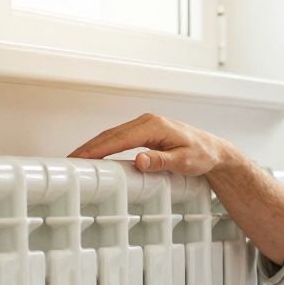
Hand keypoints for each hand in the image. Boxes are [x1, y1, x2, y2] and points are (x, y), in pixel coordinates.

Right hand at [68, 113, 251, 176]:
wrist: (214, 151)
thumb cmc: (202, 155)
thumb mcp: (185, 162)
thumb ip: (162, 161)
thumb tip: (139, 160)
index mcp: (154, 126)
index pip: (119, 138)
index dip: (98, 149)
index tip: (82, 158)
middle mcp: (147, 122)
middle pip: (110, 135)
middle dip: (89, 147)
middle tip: (69, 161)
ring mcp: (145, 126)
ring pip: (112, 135)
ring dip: (93, 146)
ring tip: (75, 159)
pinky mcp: (145, 133)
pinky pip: (119, 138)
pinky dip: (104, 146)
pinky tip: (95, 155)